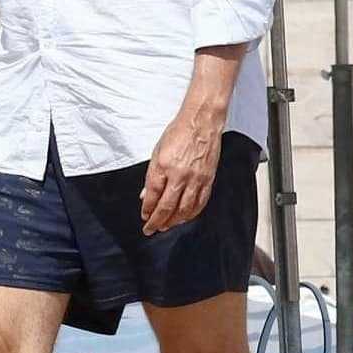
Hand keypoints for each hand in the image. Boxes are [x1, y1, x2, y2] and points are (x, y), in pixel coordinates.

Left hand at [140, 115, 222, 235]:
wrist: (201, 122)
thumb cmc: (178, 132)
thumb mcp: (157, 150)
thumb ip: (151, 175)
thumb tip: (145, 194)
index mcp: (163, 165)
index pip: (152, 195)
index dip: (147, 209)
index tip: (144, 217)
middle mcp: (179, 175)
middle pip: (167, 206)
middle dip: (157, 221)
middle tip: (151, 229)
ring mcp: (195, 179)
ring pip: (184, 209)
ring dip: (173, 221)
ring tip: (166, 226)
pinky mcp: (208, 180)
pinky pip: (199, 203)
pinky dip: (191, 214)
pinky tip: (184, 218)